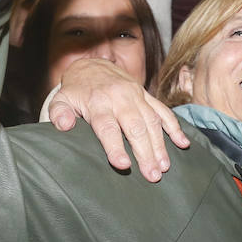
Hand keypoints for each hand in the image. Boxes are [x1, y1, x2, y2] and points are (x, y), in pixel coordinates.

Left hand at [46, 59, 188, 181]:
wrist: (91, 65)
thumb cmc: (76, 90)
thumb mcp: (61, 99)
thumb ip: (59, 113)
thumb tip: (64, 125)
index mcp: (98, 102)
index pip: (107, 127)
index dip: (115, 147)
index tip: (123, 165)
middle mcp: (119, 98)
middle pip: (135, 127)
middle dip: (145, 152)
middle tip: (152, 176)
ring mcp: (136, 95)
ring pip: (151, 120)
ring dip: (160, 145)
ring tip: (164, 167)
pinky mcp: (146, 94)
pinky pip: (163, 110)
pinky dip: (174, 127)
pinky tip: (182, 143)